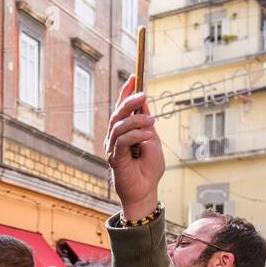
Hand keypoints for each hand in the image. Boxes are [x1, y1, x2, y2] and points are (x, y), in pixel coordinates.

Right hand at [104, 74, 164, 220]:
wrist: (146, 190)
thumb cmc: (149, 168)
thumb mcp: (153, 140)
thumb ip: (146, 124)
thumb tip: (144, 103)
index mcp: (124, 131)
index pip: (122, 108)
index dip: (126, 92)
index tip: (134, 76)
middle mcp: (115, 137)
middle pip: (117, 114)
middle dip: (129, 101)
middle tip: (143, 95)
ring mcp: (113, 147)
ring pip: (118, 126)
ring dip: (136, 120)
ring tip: (152, 122)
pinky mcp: (114, 158)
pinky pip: (122, 141)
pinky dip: (135, 135)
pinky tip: (146, 136)